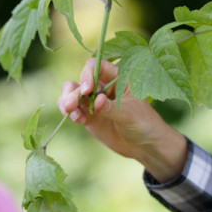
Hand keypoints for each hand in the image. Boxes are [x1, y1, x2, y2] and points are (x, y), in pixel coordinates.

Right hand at [57, 58, 186, 181]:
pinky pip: (73, 109)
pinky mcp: (88, 116)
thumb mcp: (129, 114)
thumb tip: (96, 101)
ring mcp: (93, 101)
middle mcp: (103, 86)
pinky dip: (70, 112)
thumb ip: (110, 108)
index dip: (88, 74)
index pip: (96, 66)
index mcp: (116, 77)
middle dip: (74, 91)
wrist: (144, 145)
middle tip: (72, 105)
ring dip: (67, 100)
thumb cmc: (143, 123)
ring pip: (72, 93)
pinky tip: (77, 119)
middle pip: (80, 80)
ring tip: (71, 112)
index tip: (88, 89)